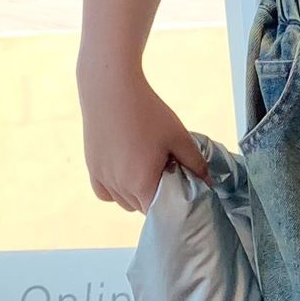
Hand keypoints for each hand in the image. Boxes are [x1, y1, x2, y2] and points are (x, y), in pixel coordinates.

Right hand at [78, 64, 210, 213]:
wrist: (111, 89)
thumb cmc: (147, 112)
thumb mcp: (179, 137)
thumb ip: (195, 164)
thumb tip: (207, 183)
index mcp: (142, 183)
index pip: (159, 212)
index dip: (172, 204)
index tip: (180, 189)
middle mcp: (119, 186)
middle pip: (142, 208)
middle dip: (156, 197)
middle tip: (166, 172)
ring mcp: (102, 177)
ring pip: (123, 202)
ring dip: (137, 195)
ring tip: (146, 169)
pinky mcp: (92, 167)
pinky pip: (105, 193)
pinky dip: (116, 190)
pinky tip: (126, 174)